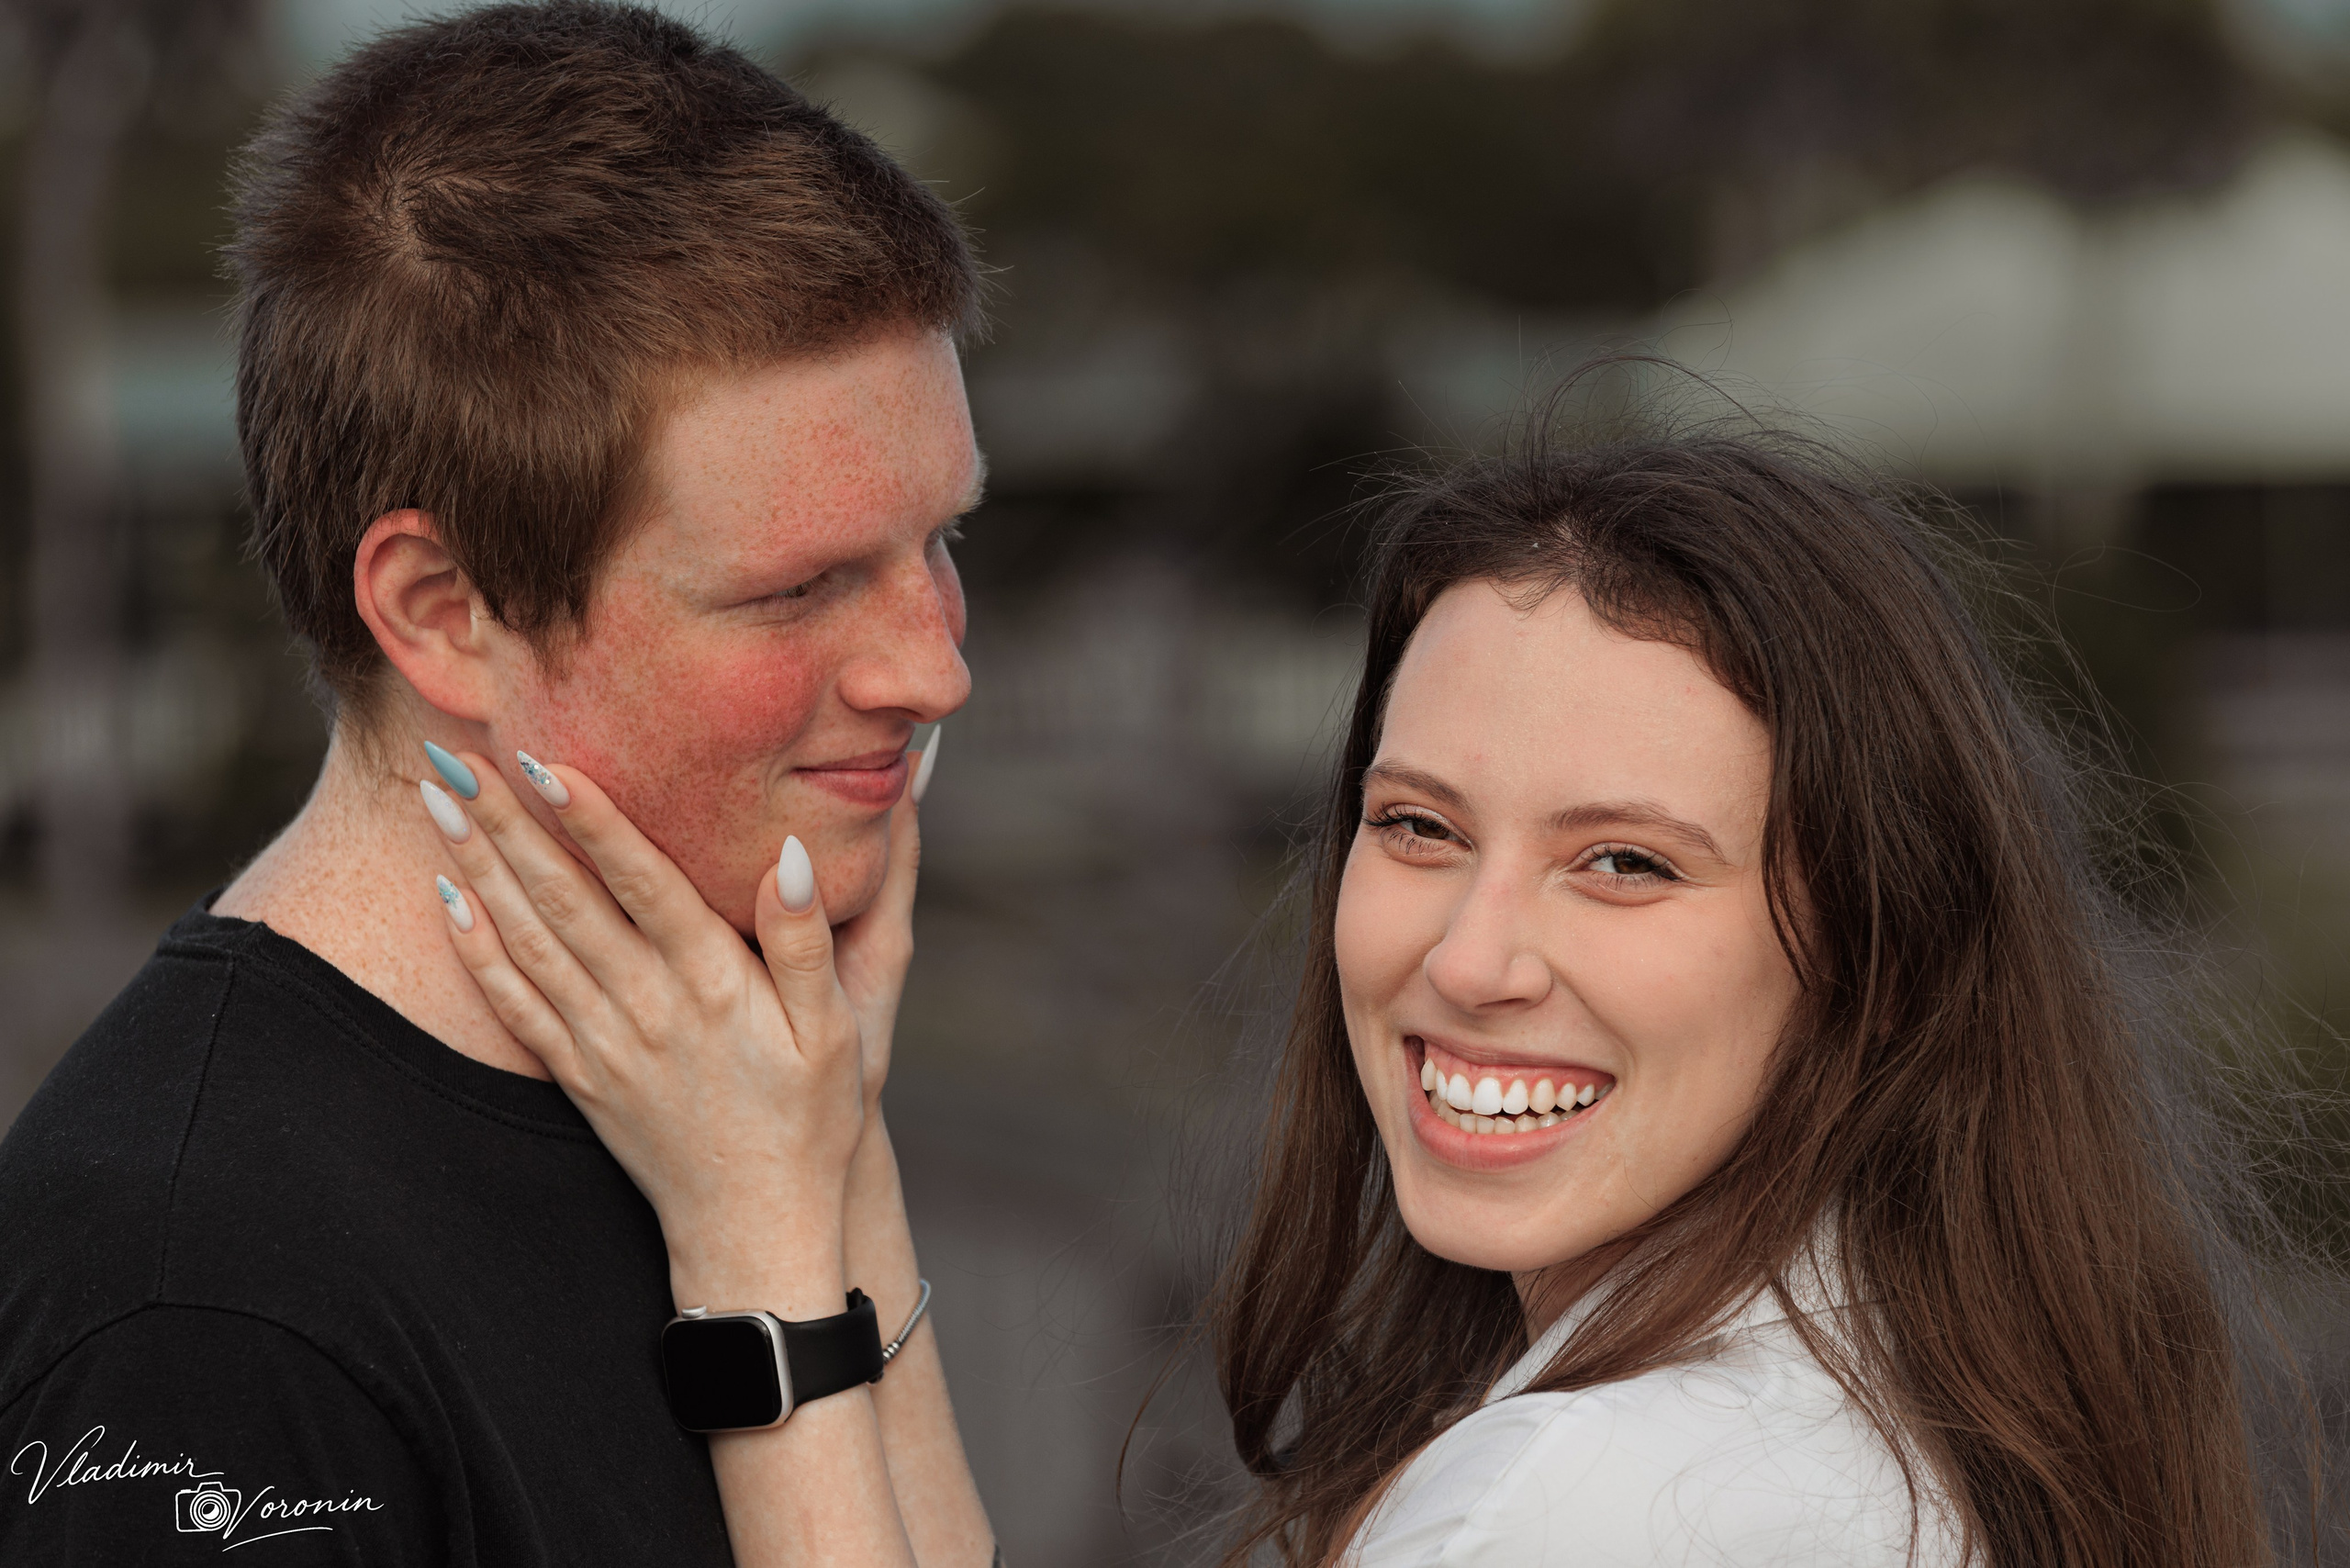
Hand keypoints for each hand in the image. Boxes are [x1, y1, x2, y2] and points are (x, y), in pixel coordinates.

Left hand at [422, 750, 896, 1311]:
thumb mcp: (840, 1030)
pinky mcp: (580, 1078)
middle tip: (453, 753)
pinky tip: (447, 902)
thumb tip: (786, 855)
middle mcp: (646, 1008)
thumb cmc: (813, 1122)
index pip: (642, 882)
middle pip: (564, 898)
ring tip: (438, 802)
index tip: (545, 758)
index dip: (594, 818)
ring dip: (478, 867)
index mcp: (713, 984)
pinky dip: (476, 951)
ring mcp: (604, 1044)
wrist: (757, 1230)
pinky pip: (515, 1007)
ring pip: (527, 941)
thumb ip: (807, 940)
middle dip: (507, 821)